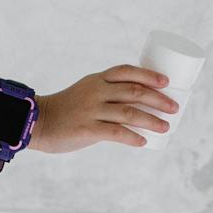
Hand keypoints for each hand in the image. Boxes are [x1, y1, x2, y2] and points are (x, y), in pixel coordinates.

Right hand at [31, 66, 179, 153]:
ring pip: (129, 112)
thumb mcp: (86, 93)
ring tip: (166, 127)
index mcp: (97, 80)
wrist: (38, 122)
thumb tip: (139, 108)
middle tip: (174, 107)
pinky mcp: (86, 129)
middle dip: (158, 99)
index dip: (149, 75)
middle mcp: (95, 92)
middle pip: (134, 91)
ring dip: (151, 120)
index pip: (127, 71)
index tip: (167, 82)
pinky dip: (132, 137)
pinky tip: (144, 141)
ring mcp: (91, 110)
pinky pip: (115, 133)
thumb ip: (108, 96)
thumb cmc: (67, 109)